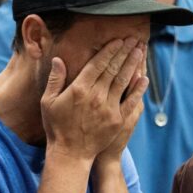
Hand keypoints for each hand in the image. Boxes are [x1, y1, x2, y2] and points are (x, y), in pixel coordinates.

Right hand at [41, 38, 146, 161]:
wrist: (70, 154)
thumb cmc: (56, 127)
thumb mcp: (48, 102)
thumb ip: (55, 79)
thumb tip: (58, 59)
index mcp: (79, 89)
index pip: (98, 64)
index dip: (109, 50)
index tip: (118, 40)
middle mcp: (96, 96)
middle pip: (113, 69)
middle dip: (124, 52)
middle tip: (133, 39)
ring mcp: (109, 108)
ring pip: (124, 81)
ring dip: (133, 64)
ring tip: (140, 51)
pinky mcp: (118, 120)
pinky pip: (131, 101)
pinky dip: (138, 88)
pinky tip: (144, 78)